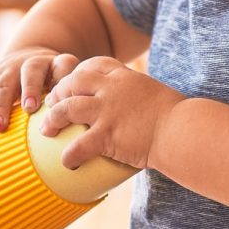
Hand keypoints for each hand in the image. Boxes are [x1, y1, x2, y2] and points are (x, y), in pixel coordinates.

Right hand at [0, 47, 80, 133]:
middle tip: (29, 109)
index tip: (61, 95)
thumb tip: (82, 133)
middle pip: (30, 72)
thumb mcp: (66, 82)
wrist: (28, 57)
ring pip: (3, 85)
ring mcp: (9, 70)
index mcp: (55, 63)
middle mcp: (32, 63)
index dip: (62, 77)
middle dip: (29, 90)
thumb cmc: (54, 82)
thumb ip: (72, 99)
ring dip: (0, 106)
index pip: (63, 65)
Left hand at [40, 57, 183, 169]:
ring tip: (46, 131)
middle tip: (51, 106)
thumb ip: (139, 95)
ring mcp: (107, 111)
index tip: (71, 83)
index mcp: (124, 76)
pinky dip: (70, 155)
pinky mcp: (107, 135)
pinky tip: (67, 163)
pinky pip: (78, 145)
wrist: (183, 131)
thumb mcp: (155, 94)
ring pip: (67, 108)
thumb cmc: (177, 117)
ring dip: (53, 119)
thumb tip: (137, 105)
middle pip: (73, 82)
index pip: (93, 65)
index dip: (77, 73)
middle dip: (58, 93)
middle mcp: (112, 89)